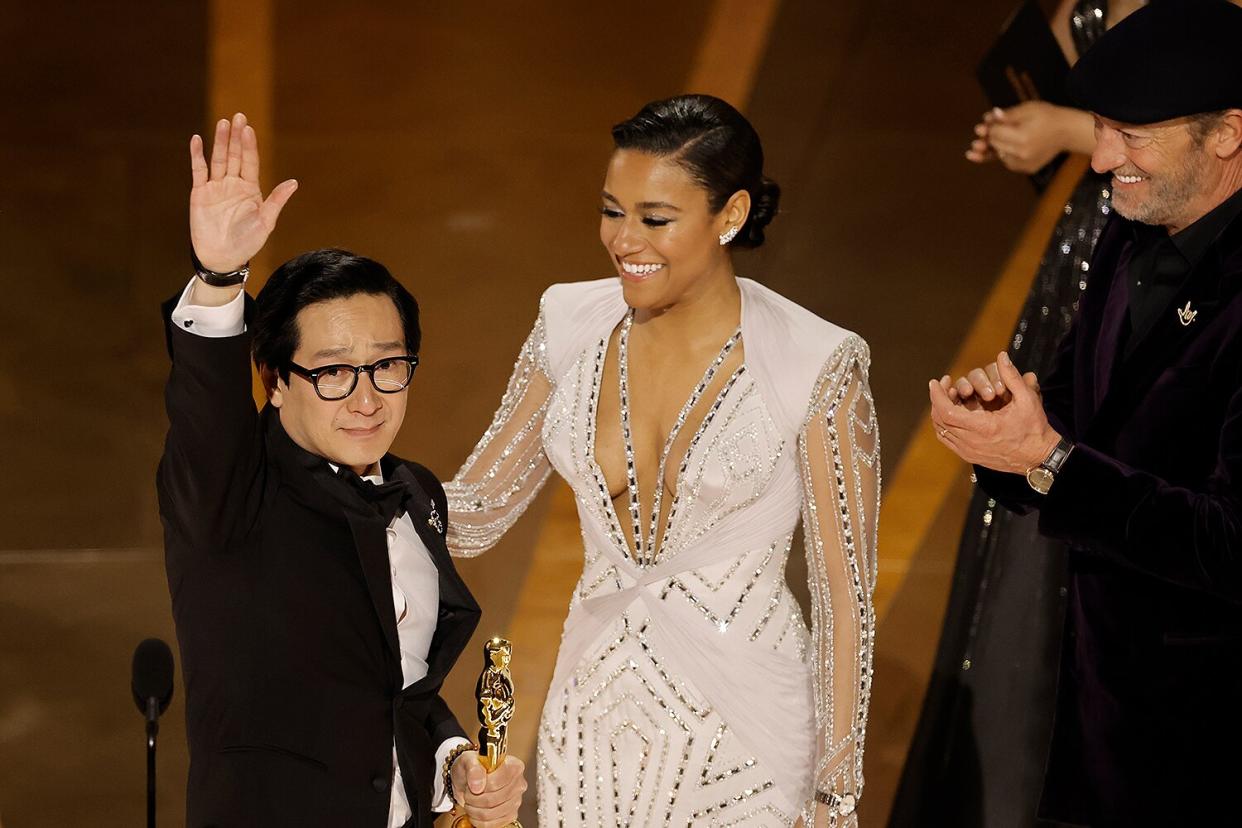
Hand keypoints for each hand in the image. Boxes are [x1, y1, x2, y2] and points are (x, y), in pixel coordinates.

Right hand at [189, 112, 296, 271]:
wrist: (223, 258)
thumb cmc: (247, 242)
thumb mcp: (265, 222)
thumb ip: (276, 201)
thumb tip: (294, 182)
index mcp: (251, 189)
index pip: (250, 162)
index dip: (250, 145)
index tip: (249, 129)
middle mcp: (233, 184)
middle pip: (235, 155)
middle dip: (237, 137)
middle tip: (239, 116)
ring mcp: (216, 187)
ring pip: (218, 159)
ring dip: (220, 142)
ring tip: (223, 123)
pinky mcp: (200, 193)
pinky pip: (198, 171)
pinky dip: (197, 155)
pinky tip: (197, 140)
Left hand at [451, 752, 526, 827]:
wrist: (471, 780)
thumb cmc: (473, 768)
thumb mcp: (469, 761)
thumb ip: (474, 769)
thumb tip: (477, 784)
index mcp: (513, 766)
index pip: (495, 783)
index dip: (480, 786)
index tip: (472, 784)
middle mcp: (519, 784)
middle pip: (492, 800)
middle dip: (474, 799)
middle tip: (468, 793)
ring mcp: (516, 801)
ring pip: (490, 814)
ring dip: (474, 810)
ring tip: (471, 801)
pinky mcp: (510, 815)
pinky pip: (492, 824)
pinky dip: (478, 820)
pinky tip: (476, 811)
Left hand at [929, 351, 1059, 472]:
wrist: (1039, 457)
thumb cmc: (1034, 429)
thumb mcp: (1027, 400)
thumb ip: (1012, 377)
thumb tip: (1002, 357)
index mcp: (983, 428)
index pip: (947, 412)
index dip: (937, 395)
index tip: (936, 382)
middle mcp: (971, 442)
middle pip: (940, 420)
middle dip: (937, 400)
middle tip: (944, 385)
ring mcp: (969, 452)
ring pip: (941, 431)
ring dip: (940, 413)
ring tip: (949, 397)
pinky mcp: (970, 456)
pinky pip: (948, 440)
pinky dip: (945, 425)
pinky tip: (952, 413)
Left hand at [976, 101, 1070, 173]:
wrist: (1067, 132)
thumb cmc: (1047, 116)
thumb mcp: (1027, 109)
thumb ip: (1007, 114)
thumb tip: (987, 118)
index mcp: (1023, 137)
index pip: (995, 134)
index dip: (989, 127)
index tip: (984, 125)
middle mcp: (1023, 154)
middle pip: (995, 145)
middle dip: (990, 137)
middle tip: (987, 130)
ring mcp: (1025, 164)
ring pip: (999, 155)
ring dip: (997, 146)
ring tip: (1001, 138)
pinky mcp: (1027, 169)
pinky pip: (1008, 162)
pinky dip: (1006, 154)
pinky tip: (1012, 145)